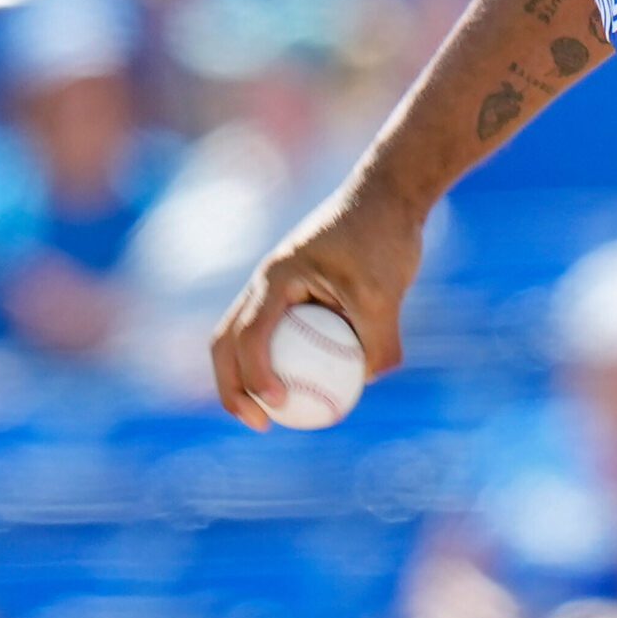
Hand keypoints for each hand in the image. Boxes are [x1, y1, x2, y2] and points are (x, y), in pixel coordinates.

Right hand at [209, 175, 423, 430]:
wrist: (389, 195)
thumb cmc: (383, 237)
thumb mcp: (386, 292)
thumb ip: (380, 339)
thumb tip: (368, 382)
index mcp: (275, 279)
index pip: (248, 335)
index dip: (253, 375)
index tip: (277, 405)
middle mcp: (265, 283)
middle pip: (227, 342)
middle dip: (232, 387)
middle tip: (260, 423)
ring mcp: (276, 288)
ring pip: (246, 339)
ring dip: (249, 376)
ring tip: (276, 414)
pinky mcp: (296, 292)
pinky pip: (278, 334)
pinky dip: (282, 361)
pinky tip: (313, 387)